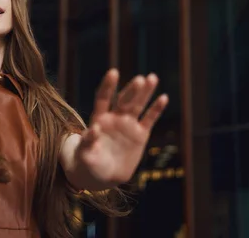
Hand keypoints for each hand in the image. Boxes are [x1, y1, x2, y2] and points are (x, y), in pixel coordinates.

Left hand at [75, 69, 167, 186]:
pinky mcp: (140, 135)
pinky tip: (163, 97)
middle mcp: (114, 118)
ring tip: (152, 77)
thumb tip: (94, 127)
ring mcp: (128, 125)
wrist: (102, 176)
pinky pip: (149, 120)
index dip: (108, 86)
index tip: (113, 72)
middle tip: (140, 79)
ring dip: (145, 92)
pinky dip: (156, 109)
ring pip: (138, 106)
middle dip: (131, 90)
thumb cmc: (88, 163)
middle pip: (124, 100)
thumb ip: (88, 141)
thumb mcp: (85, 154)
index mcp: (99, 119)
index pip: (103, 98)